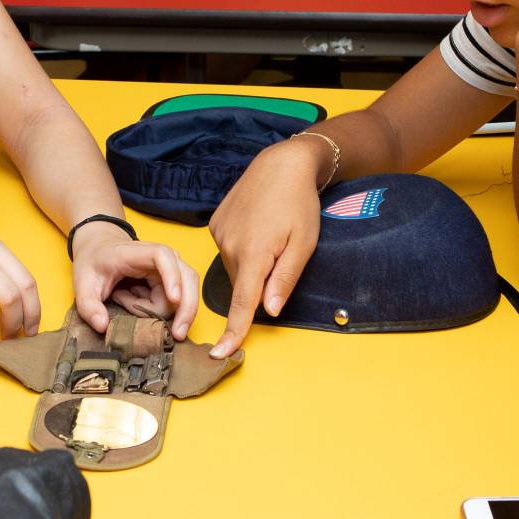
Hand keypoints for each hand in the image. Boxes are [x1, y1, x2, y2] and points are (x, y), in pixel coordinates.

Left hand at [69, 223, 198, 341]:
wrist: (100, 248)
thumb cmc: (94, 262)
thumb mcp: (83, 284)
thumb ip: (88, 306)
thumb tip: (102, 326)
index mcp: (137, 252)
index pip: (162, 257)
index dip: (172, 276)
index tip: (174, 299)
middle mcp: (162, 256)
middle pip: (187, 278)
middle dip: (185, 308)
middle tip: (177, 334)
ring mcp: (170, 268)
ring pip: (183, 295)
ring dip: (160, 311)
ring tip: (128, 303)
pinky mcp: (172, 280)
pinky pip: (175, 302)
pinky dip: (157, 310)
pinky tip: (136, 302)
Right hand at [206, 138, 325, 357]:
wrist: (281, 164)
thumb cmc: (300, 204)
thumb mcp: (303, 245)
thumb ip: (283, 280)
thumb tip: (268, 312)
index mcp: (254, 254)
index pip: (242, 304)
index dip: (233, 332)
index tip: (220, 354)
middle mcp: (230, 246)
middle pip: (242, 285)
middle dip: (258, 284)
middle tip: (282, 253)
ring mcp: (219, 233)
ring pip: (235, 267)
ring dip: (251, 264)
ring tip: (271, 235)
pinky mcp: (215, 223)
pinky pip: (228, 249)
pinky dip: (242, 249)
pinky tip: (258, 227)